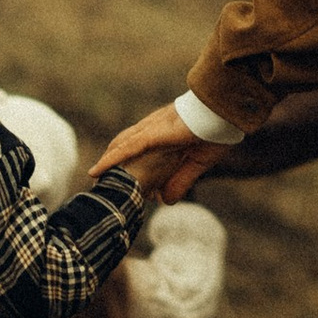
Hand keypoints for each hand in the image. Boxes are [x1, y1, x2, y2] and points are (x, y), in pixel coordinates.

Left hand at [94, 107, 214, 204]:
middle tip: (100, 182)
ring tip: (93, 179)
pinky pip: (125, 149)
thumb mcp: (196, 164)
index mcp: (163, 133)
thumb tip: (165, 202)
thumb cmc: (215, 133)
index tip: (119, 180)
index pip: (137, 148)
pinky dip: (109, 161)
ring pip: (119, 148)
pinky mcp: (152, 135)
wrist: (223, 115)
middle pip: (122, 146)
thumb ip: (181, 181)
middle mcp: (152, 129)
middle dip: (111, 164)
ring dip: (106, 164)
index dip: (125, 163)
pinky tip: (95, 171)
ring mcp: (150, 131)